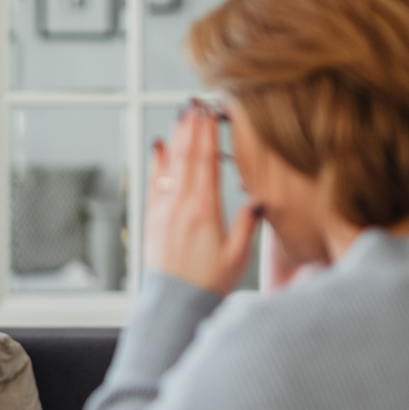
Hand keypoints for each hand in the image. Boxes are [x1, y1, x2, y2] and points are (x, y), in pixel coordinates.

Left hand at [144, 103, 259, 295]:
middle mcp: (180, 207)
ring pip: (169, 167)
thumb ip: (247, 226)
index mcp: (204, 211)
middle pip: (186, 158)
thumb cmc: (205, 284)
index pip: (207, 164)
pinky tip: (158, 148)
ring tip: (180, 118)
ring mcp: (163, 211)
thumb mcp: (237, 257)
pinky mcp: (152, 220)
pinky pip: (153, 184)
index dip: (207, 136)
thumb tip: (256, 203)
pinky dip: (156, 163)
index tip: (209, 114)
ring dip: (175, 140)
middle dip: (191, 129)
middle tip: (194, 105)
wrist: (172, 303)